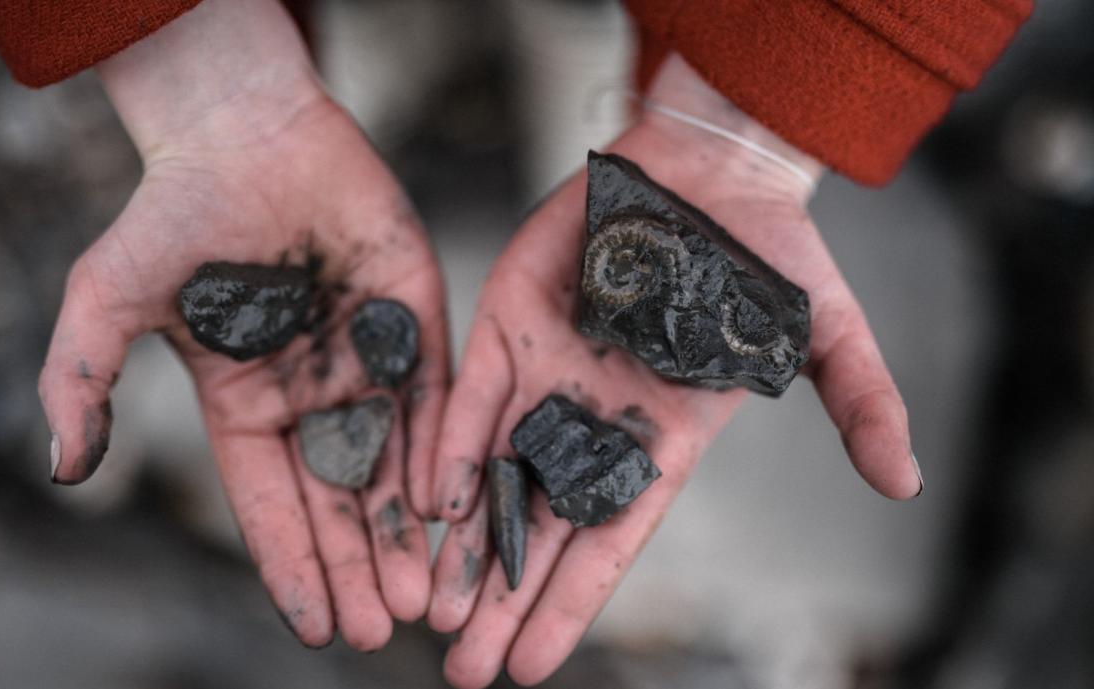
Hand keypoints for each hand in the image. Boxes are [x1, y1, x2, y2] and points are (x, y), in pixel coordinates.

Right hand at [38, 0, 447, 650]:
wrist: (245, 131)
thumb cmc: (173, 214)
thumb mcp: (106, 302)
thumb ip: (81, 382)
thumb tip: (64, 471)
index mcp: (247, 406)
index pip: (272, 505)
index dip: (293, 565)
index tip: (316, 627)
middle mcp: (313, 395)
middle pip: (341, 498)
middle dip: (359, 565)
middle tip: (382, 631)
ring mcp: (368, 360)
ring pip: (395, 461)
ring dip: (406, 528)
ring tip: (422, 595)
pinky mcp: (416, 318)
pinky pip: (434, 398)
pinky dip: (442, 452)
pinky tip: (450, 508)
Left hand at [427, 55, 921, 686]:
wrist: (718, 170)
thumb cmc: (773, 253)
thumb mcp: (828, 333)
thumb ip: (859, 404)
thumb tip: (905, 482)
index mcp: (661, 441)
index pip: (608, 541)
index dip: (569, 604)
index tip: (531, 667)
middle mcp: (594, 421)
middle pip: (539, 523)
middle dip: (502, 596)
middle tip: (462, 667)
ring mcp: (545, 374)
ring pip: (491, 472)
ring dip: (462, 541)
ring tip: (431, 611)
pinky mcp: (509, 323)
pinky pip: (471, 396)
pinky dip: (448, 447)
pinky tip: (427, 507)